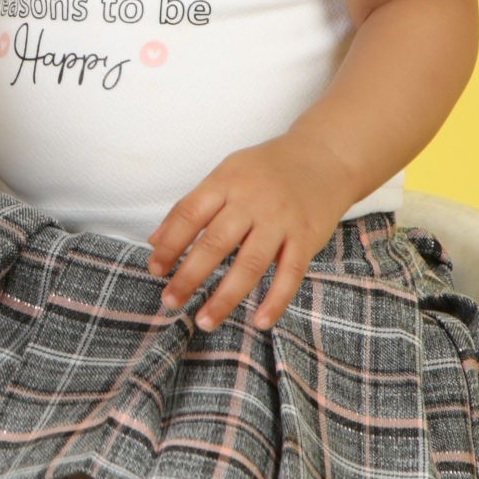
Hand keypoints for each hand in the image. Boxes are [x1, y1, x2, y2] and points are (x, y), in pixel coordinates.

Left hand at [144, 133, 356, 335]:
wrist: (324, 157)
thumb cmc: (266, 170)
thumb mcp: (226, 174)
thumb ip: (193, 205)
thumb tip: (155, 240)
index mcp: (226, 181)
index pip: (190, 214)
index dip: (169, 244)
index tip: (155, 270)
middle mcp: (252, 200)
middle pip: (215, 243)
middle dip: (189, 276)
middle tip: (170, 301)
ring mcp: (281, 220)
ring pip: (250, 264)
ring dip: (225, 297)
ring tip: (204, 320)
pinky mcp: (306, 237)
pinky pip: (290, 274)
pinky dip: (275, 300)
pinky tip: (259, 321)